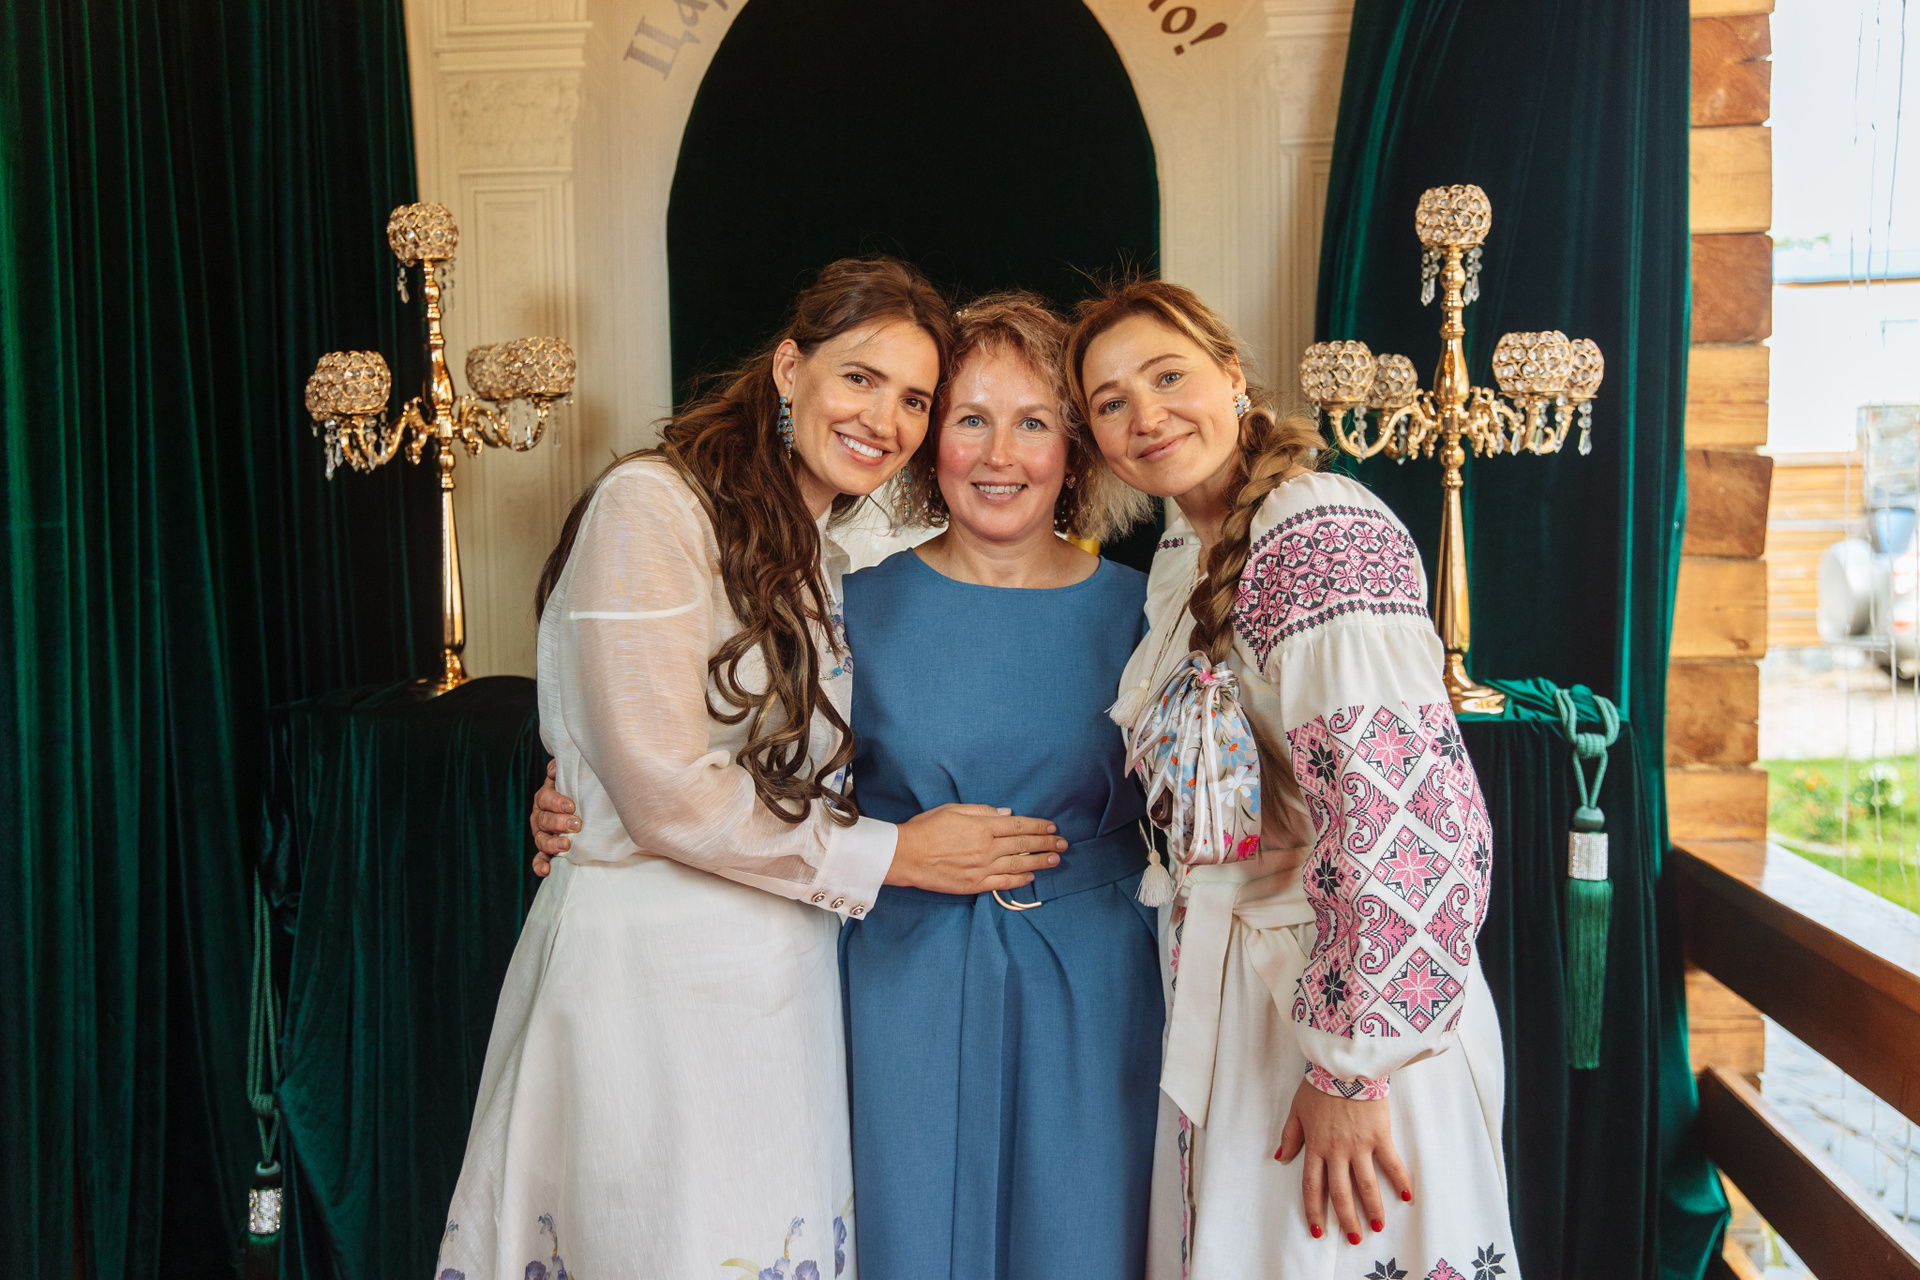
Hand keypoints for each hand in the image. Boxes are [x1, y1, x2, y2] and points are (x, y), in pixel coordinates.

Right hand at [530, 760, 578, 877]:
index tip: (571, 806)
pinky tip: (546, 871)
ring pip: (541, 840)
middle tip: (575, 824)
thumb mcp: (573, 777)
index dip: (556, 802)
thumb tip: (554, 768)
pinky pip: (540, 859)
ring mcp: (542, 835)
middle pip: (544, 820)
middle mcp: (541, 816)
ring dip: (552, 843)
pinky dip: (540, 865)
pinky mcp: (547, 851)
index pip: (546, 798)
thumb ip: (563, 770)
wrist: (585, 810)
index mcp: (545, 798)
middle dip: (558, 822)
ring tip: (566, 845)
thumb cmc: (578, 792)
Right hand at [886, 803, 1066, 894]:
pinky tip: (1032, 877)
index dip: (1038, 826)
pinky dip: (1020, 880)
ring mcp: (982, 868)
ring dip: (1040, 862)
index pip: (1019, 825)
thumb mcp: (953, 810)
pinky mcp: (974, 885)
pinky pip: (1003, 883)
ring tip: (1055, 860)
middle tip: (1063, 844)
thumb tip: (1007, 814)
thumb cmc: (926, 829)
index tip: (1052, 827)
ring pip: (1019, 865)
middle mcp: (986, 847)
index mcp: (982, 826)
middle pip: (1024, 845)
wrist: (905, 856)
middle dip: (1046, 844)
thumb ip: (982, 811)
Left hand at [1275, 1078, 1411, 1243]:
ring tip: (1378, 1226)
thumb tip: (1279, 1157)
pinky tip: (1407, 1196)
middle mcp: (1336, 1151)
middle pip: (1340, 1193)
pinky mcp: (1379, 1136)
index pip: (1312, 1186)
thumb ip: (1290, 1136)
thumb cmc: (1318, 1084)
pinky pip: (1391, 1163)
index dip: (1314, 1210)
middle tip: (1354, 1238)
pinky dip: (1400, 1180)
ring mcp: (1359, 1145)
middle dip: (1346, 1219)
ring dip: (1372, 1208)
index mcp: (1315, 1146)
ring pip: (1365, 1185)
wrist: (1343, 1065)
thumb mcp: (1297, 1110)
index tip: (1317, 1230)